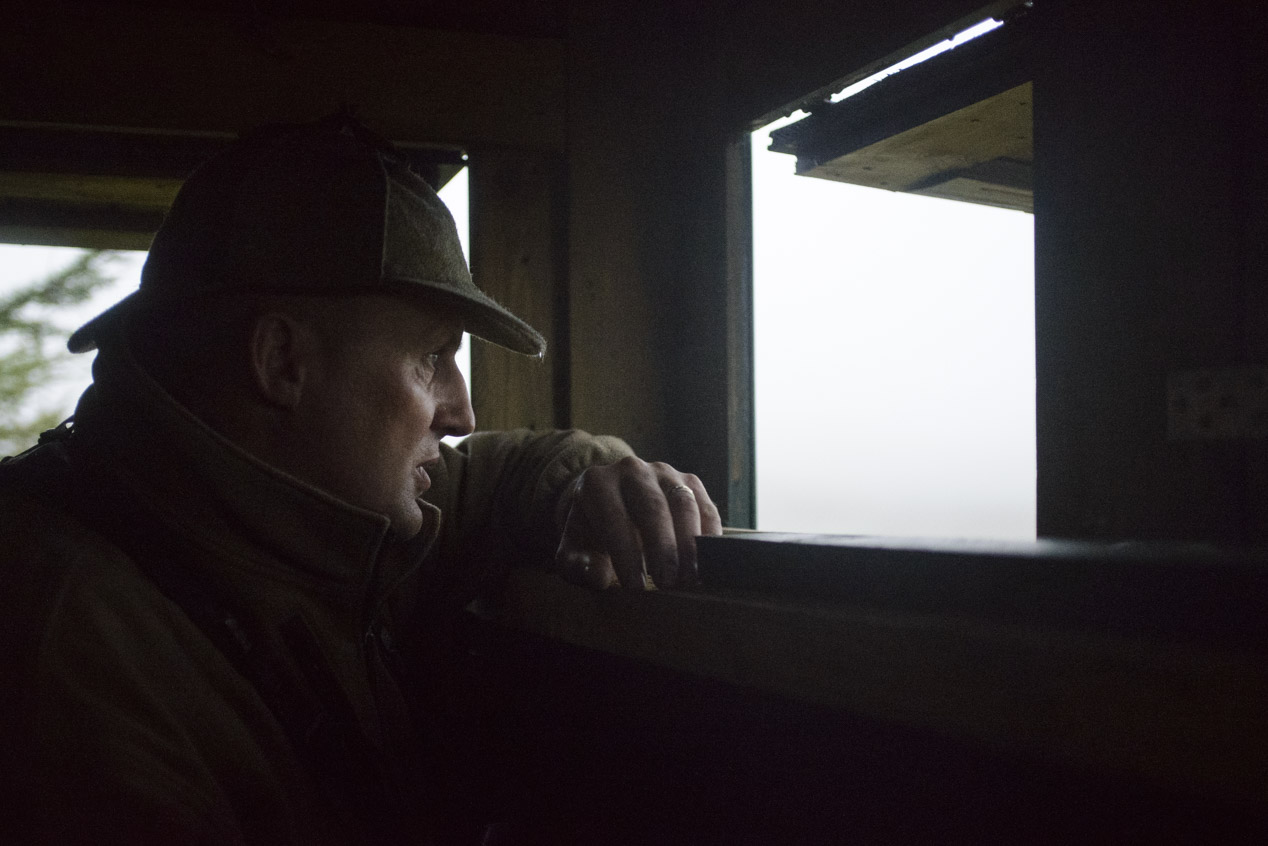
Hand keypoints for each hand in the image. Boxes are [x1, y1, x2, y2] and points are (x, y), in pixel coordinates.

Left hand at [555, 457, 721, 589]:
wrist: (610, 504)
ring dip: (688, 543)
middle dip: (662, 548)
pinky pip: (705, 505)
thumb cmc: (591, 534)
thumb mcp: (574, 551)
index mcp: (598, 484)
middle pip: (652, 507)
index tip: (635, 587)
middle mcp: (632, 470)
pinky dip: (709, 534)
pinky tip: (706, 563)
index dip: (625, 553)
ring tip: (688, 578)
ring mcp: (664, 472)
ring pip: (683, 502)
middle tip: (666, 583)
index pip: (613, 517)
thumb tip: (598, 576)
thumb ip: (577, 566)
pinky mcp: (689, 481)